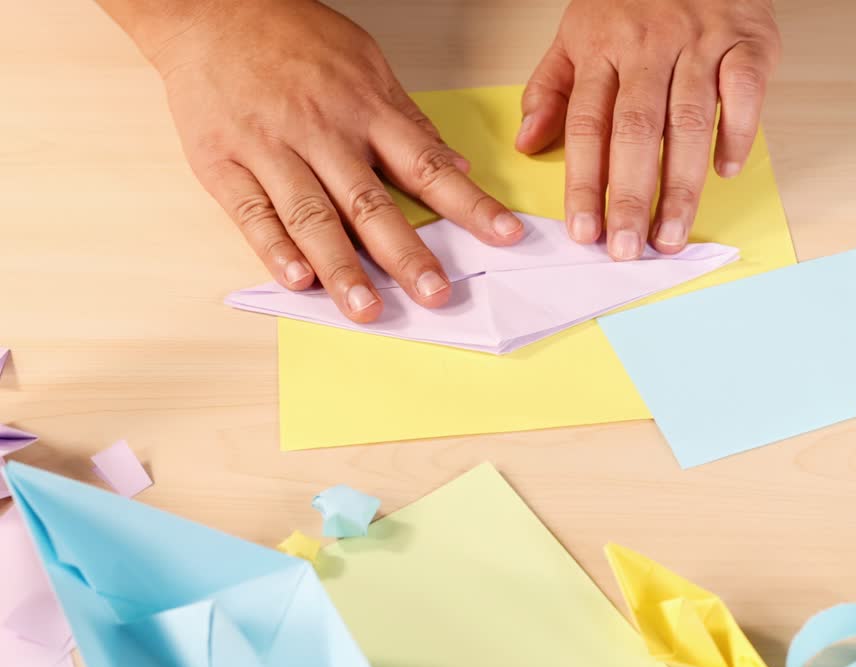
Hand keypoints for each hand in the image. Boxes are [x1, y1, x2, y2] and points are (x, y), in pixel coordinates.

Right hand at [129, 0, 524, 320]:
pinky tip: (298, 280)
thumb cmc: (292, 36)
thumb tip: (455, 166)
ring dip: (342, 267)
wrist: (210, 9)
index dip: (470, 204)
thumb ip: (408, 120)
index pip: (428, 167)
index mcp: (365, 110)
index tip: (505, 236)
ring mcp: (270, 149)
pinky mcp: (224, 164)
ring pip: (312, 217)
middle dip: (407, 254)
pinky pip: (252, 213)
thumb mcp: (365, 62)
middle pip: (371, 203)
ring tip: (367, 308)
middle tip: (436, 295)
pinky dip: (274, 249)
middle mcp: (323, 133)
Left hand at [516, 0, 779, 259]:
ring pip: (689, 123)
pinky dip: (737, 134)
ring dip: (680, 186)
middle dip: (628, 196)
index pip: (587, 125)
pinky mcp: (747, 42)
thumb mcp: (578, 29)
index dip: (583, 182)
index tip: (582, 231)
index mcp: (601, 47)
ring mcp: (700, 43)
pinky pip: (744, 94)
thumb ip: (551, 86)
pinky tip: (726, 171)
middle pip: (635, 131)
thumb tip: (528, 141)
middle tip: (625, 247)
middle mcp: (649, 46)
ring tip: (670, 234)